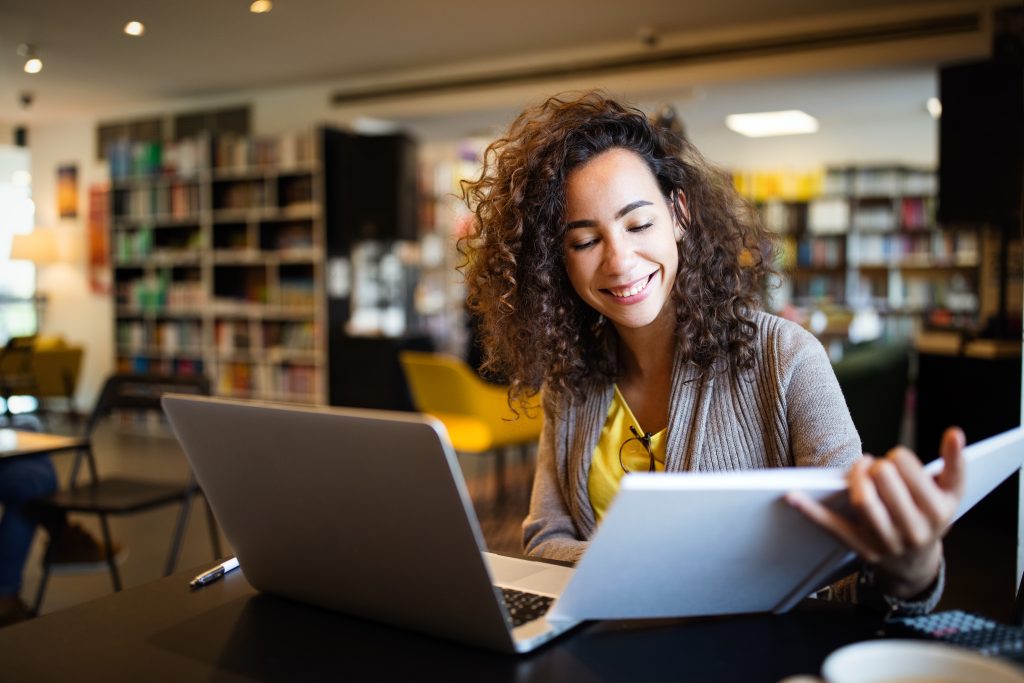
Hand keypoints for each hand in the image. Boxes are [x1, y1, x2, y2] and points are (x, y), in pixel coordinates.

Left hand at [787, 427, 965, 598]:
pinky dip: (811, 512)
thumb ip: (955, 462)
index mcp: (937, 512)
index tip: (896, 459)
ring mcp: (886, 541)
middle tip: (877, 466)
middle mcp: (914, 530)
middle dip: (878, 466)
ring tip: (860, 469)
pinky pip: (833, 527)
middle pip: (885, 483)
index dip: (898, 458)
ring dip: (855, 478)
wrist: (917, 564)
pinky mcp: (861, 549)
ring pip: (863, 502)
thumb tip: (954, 433)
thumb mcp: (951, 493)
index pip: (909, 471)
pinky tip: (792, 496)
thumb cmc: (931, 515)